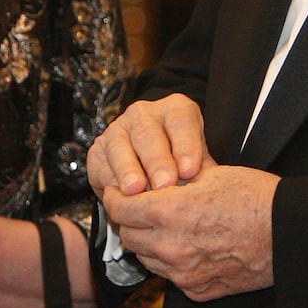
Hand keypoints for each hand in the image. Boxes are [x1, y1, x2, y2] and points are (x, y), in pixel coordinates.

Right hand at [87, 93, 206, 194]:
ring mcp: (118, 129)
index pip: (182, 121)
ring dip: (129, 170)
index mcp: (175, 110)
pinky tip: (119, 196)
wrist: (148, 172)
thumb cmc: (179, 164)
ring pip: (121, 146)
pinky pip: (103, 164)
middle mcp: (144, 114)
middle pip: (149, 133)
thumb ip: (201, 173)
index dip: (186, 145)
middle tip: (165, 184)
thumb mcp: (196, 163)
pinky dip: (111, 181)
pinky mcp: (99, 149)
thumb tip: (209, 191)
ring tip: (136, 190)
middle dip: (157, 161)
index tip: (190, 170)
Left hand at [101, 159, 278, 300]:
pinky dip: (169, 260)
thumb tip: (152, 174)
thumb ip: (173, 177)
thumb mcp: (210, 174)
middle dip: (129, 218)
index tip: (119, 190)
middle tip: (139, 205)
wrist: (288, 235)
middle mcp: (171, 247)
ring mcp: (183, 273)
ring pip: (145, 258)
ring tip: (164, 224)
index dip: (116, 196)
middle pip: (127, 235)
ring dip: (147, 240)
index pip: (120, 208)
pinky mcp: (196, 290)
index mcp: (170, 212)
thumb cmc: (255, 199)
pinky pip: (169, 275)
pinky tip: (185, 244)